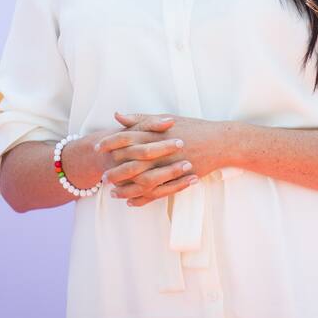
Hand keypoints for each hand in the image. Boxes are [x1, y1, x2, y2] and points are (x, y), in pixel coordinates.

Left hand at [95, 112, 224, 206]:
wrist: (220, 142)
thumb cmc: (193, 128)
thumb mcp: (166, 119)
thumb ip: (140, 119)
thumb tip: (117, 115)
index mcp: (156, 133)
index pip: (127, 137)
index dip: (110, 143)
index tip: (98, 148)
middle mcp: (161, 150)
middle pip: (130, 162)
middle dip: (114, 170)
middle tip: (102, 176)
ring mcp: (170, 166)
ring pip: (141, 181)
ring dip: (125, 188)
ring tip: (112, 192)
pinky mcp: (178, 180)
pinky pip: (156, 193)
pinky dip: (141, 199)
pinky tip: (130, 201)